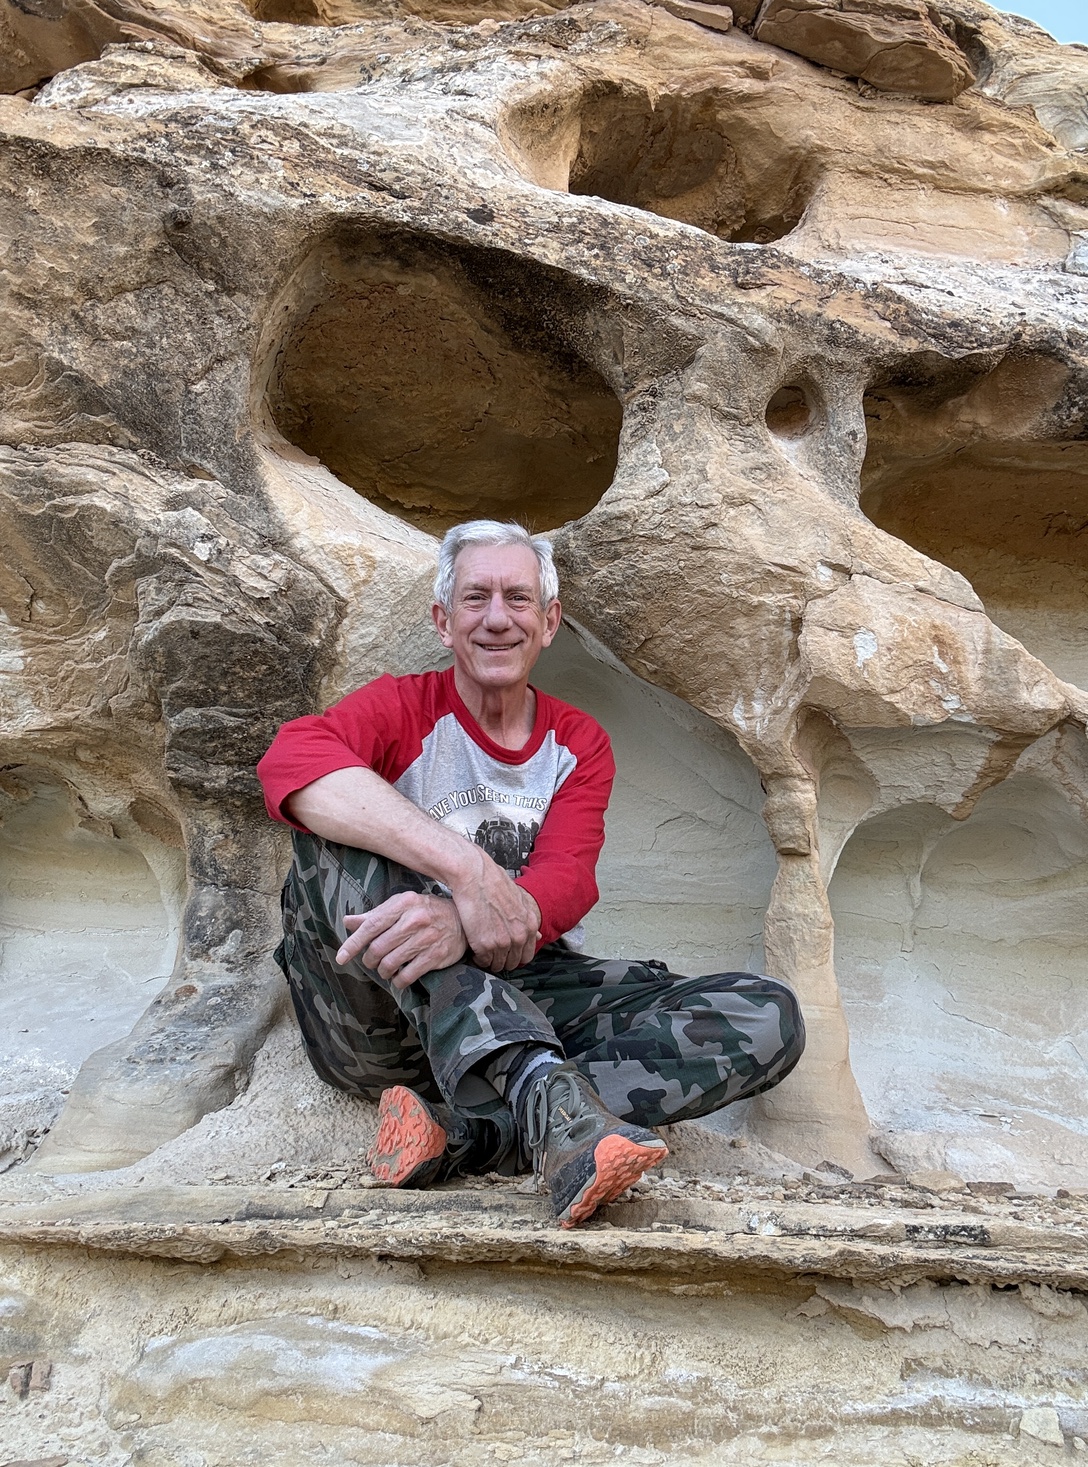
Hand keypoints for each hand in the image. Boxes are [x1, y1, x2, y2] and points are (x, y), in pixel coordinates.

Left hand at [336, 892, 466, 989]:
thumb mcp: (401, 907)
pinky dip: (398, 980)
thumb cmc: (425, 912)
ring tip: (385, 969)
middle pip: (378, 948)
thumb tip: (347, 921)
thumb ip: (374, 915)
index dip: (353, 944)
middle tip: (371, 961)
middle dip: (369, 960)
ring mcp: (427, 938)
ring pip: (390, 963)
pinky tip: (398, 977)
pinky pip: (407, 975)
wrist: (462, 920)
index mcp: (403, 903)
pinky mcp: (436, 955)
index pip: (371, 926)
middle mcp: (415, 919)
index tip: (341, 958)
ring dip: (383, 971)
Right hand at [451, 853, 541, 973]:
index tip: (507, 954)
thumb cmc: (493, 883)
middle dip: (503, 960)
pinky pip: (482, 961)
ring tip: (482, 950)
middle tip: (492, 953)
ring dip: (489, 960)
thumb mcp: (519, 901)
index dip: (516, 956)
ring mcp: (502, 942)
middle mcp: (519, 936)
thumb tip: (538, 935)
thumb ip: (527, 920)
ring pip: (497, 965)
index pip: (527, 956)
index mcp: (530, 926)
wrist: (474, 876)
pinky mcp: (484, 945)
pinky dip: (477, 957)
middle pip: (512, 963)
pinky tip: (475, 947)